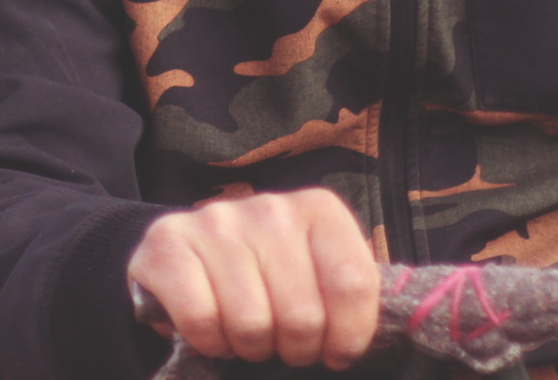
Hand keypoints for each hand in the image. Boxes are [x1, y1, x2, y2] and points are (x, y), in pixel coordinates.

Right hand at [127, 189, 380, 370]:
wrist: (185, 257)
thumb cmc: (267, 278)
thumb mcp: (316, 276)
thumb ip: (349, 296)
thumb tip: (389, 345)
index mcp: (319, 210)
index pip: (353, 284)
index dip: (348, 337)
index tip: (335, 352)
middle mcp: (270, 206)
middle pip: (303, 315)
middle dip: (294, 349)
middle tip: (282, 344)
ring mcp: (216, 221)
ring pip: (251, 324)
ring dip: (250, 347)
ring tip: (246, 334)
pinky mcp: (168, 243)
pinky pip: (202, 321)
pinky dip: (208, 342)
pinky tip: (211, 329)